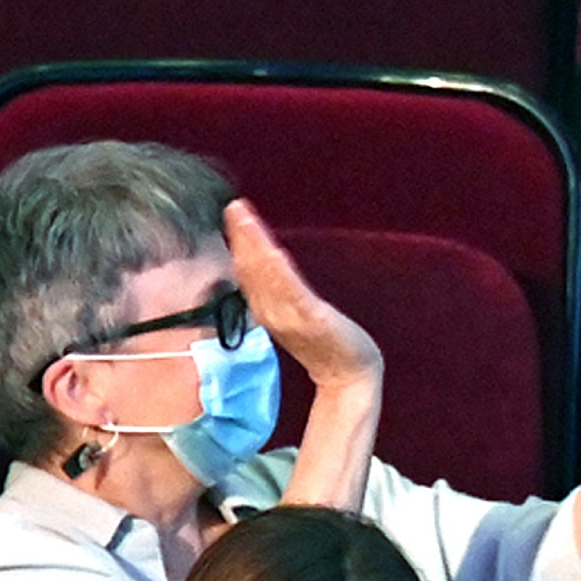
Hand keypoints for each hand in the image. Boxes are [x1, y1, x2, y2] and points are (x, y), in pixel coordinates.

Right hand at [226, 201, 382, 393]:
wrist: (349, 374)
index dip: (239, 241)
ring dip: (254, 247)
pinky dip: (279, 273)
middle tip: (232, 206)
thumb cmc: (324, 344)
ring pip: (266, 277)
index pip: (248, 270)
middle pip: (252, 270)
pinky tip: (273, 252)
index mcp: (269, 307)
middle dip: (242, 238)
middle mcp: (274, 310)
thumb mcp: (295, 315)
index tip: (231, 212)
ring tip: (244, 219)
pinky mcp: (312, 321)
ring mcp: (291, 316)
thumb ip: (278, 295)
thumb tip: (264, 270)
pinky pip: (292, 293)